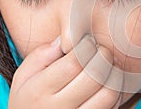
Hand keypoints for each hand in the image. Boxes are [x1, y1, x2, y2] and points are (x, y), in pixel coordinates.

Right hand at [8, 36, 122, 108]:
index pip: (74, 62)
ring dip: (114, 74)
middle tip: (102, 50)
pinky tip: (107, 82)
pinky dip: (115, 91)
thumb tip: (65, 39)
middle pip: (95, 76)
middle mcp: (59, 108)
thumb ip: (41, 55)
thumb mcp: (24, 76)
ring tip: (107, 65)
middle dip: (104, 56)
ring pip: (109, 94)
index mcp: (39, 91)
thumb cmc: (29, 98)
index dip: (87, 46)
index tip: (88, 41)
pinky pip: (113, 106)